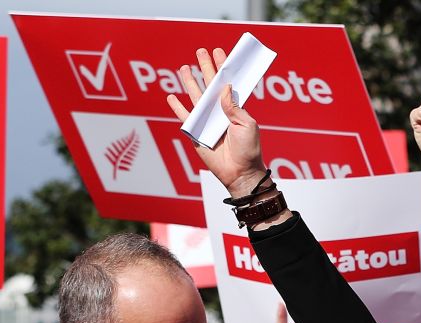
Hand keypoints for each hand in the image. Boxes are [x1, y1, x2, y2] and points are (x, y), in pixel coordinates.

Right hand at [165, 48, 266, 196]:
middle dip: (205, 68)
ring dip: (190, 82)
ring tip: (183, 68)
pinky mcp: (196, 133)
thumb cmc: (248, 149)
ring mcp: (207, 121)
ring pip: (196, 97)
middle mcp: (220, 112)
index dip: (223, 69)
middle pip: (210, 85)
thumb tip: (225, 88)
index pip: (227, 84)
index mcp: (235, 108)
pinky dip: (178, 108)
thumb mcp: (247, 125)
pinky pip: (185, 118)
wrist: (240, 172)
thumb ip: (235, 107)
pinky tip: (172, 97)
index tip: (219, 52)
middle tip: (200, 51)